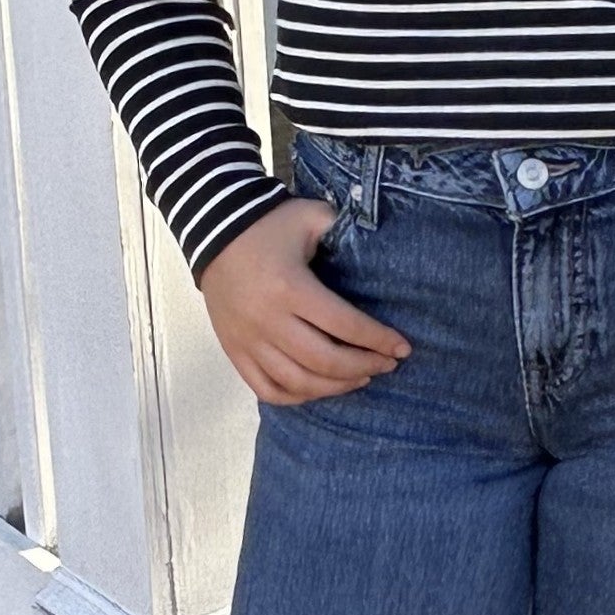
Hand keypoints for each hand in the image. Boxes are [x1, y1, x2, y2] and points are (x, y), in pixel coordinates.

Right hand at [198, 200, 410, 406]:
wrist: (213, 229)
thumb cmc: (269, 224)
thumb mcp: (310, 216)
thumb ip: (343, 229)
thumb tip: (378, 248)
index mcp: (290, 288)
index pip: (343, 325)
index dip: (378, 340)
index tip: (402, 348)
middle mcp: (268, 320)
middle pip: (324, 361)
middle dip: (364, 366)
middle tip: (387, 365)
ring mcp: (248, 340)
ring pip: (297, 382)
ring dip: (335, 387)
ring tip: (361, 378)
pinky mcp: (234, 350)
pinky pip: (266, 389)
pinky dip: (296, 397)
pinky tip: (319, 389)